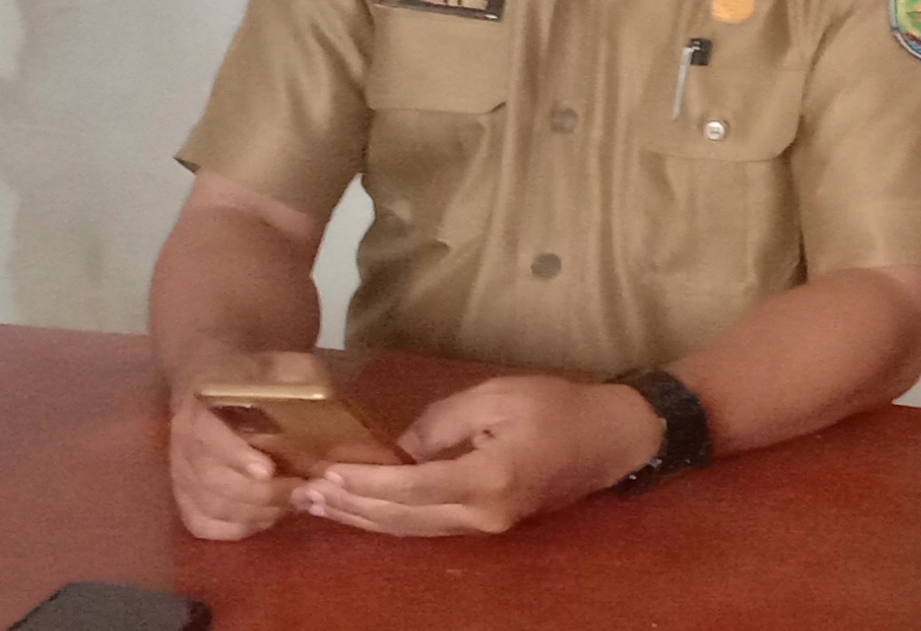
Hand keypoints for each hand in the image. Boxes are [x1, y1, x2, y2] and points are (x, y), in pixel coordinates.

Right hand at [167, 349, 325, 540]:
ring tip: (293, 503)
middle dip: (260, 494)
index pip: (208, 435)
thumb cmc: (260, 374)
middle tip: (301, 491)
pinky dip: (237, 528)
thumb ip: (300, 379)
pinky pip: (203, 525)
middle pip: (211, 481)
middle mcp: (184, 442)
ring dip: (254, 513)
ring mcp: (181, 473)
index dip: (235, 456)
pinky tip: (268, 517)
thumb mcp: (283, 364)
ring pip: (209, 507)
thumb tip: (326, 402)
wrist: (219, 379)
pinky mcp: (185, 496)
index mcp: (203, 404)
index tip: (267, 470)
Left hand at [293, 374, 660, 535]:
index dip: (365, 483)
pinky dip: (392, 515)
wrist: (613, 437)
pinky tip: (365, 506)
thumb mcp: (500, 395)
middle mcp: (483, 513)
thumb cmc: (561, 406)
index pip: (412, 487)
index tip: (324, 474)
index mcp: (489, 478)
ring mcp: (487, 526)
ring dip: (364, 516)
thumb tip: (400, 446)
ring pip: (412, 528)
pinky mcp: (488, 524)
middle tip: (302, 496)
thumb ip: (444, 420)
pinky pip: (429, 525)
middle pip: (403, 518)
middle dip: (351, 507)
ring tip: (321, 505)